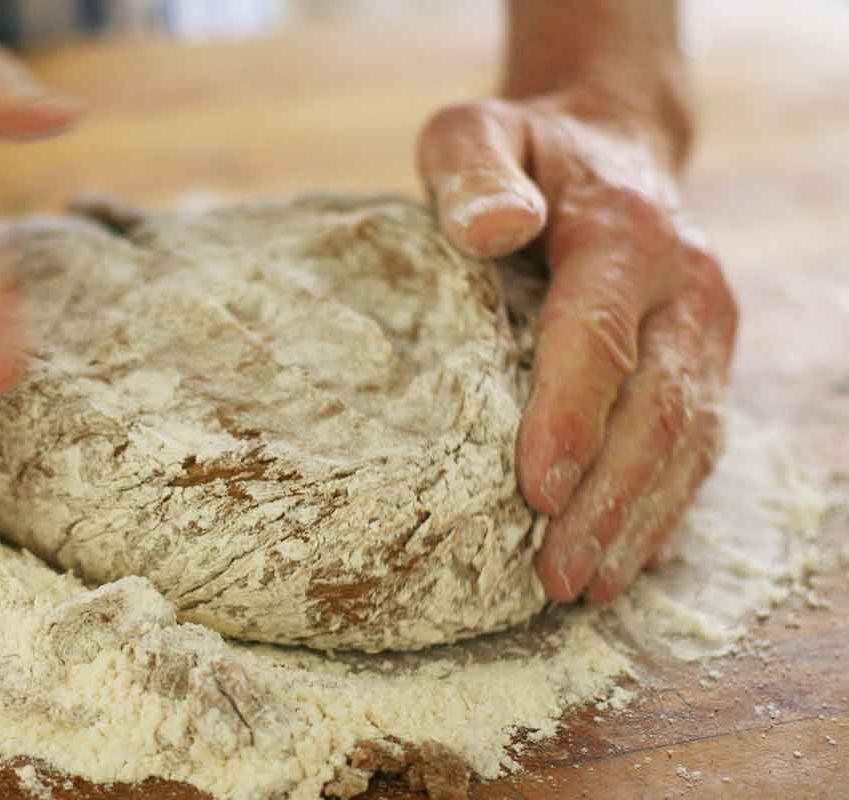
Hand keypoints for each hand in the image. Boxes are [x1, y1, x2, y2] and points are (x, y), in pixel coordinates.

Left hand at [417, 90, 737, 603]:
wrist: (612, 151)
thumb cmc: (527, 153)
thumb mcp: (478, 132)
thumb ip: (474, 171)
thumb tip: (493, 229)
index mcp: (625, 234)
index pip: (599, 334)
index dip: (572, 416)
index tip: (539, 491)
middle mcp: (684, 287)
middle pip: (656, 407)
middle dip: (608, 499)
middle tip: (556, 574)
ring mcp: (704, 332)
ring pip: (686, 440)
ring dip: (638, 520)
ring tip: (583, 587)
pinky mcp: (705, 363)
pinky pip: (695, 445)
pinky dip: (662, 507)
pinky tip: (624, 559)